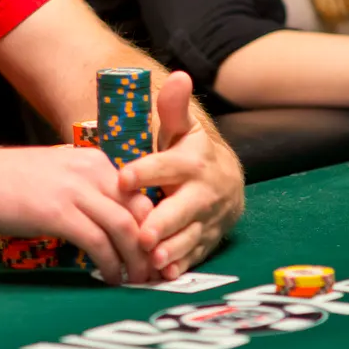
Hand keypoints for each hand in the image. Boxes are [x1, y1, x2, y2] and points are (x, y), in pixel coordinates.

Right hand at [0, 144, 157, 284]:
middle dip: (151, 245)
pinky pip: (99, 244)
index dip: (152, 226)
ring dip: (136, 261)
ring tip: (136, 281)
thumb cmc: (4, 181)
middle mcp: (90, 169)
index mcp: (92, 158)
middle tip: (153, 271)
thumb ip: (84, 188)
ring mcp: (75, 190)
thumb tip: (109, 218)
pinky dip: (110, 265)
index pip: (139, 193)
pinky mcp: (59, 213)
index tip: (153, 251)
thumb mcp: (55, 173)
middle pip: (140, 211)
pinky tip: (109, 278)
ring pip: (126, 229)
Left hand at [117, 72, 244, 279]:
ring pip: (190, 235)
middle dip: (163, 221)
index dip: (145, 171)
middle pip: (183, 207)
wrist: (227, 180)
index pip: (167, 165)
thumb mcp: (183, 128)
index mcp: (193, 160)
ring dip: (172, 248)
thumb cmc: (190, 151)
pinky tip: (165, 273)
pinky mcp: (209, 239)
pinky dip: (182, 264)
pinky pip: (196, 254)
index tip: (122, 178)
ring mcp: (208, 218)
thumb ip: (173, 108)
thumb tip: (178, 76)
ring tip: (151, 259)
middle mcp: (204, 191)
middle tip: (142, 234)